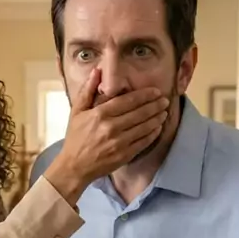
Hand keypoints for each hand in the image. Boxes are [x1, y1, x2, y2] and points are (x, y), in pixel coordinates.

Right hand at [44, 68, 168, 204]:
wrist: (74, 166)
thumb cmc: (75, 138)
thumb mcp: (76, 111)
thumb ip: (87, 90)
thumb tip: (97, 70)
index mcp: (100, 114)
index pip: (128, 101)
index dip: (145, 95)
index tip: (155, 91)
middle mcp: (111, 127)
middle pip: (140, 113)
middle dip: (155, 105)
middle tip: (165, 100)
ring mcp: (119, 142)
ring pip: (144, 127)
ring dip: (157, 118)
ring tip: (164, 112)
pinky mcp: (124, 155)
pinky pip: (143, 142)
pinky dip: (152, 134)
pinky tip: (158, 127)